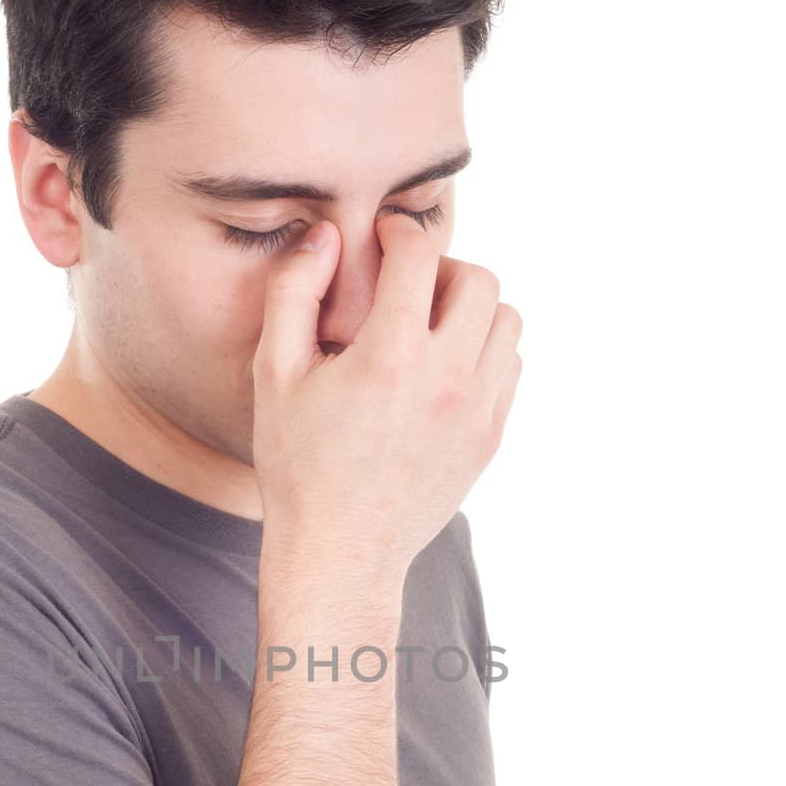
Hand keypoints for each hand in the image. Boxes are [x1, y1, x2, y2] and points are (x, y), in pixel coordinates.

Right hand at [250, 213, 521, 576]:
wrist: (340, 551)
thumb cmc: (298, 465)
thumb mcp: (274, 375)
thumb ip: (294, 294)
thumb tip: (324, 237)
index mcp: (390, 356)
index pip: (419, 256)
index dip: (398, 233)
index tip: (384, 239)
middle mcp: (445, 379)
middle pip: (481, 280)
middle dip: (444, 269)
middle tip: (408, 290)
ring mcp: (477, 411)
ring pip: (507, 321)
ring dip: (472, 310)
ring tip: (431, 329)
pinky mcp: (489, 438)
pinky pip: (510, 367)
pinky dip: (485, 353)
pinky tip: (443, 370)